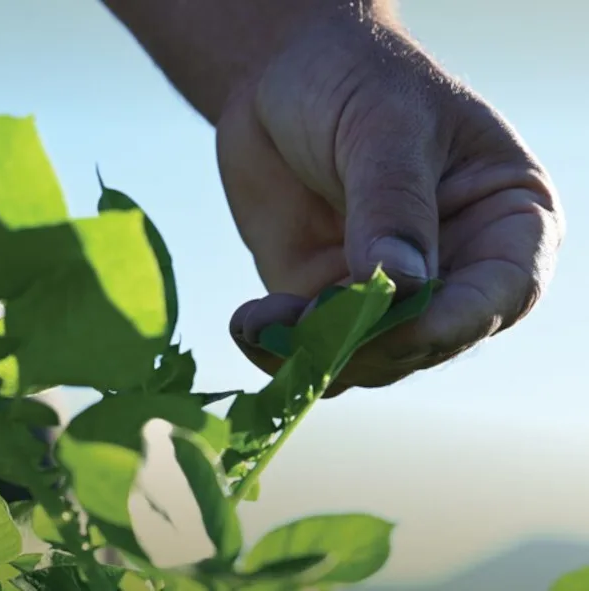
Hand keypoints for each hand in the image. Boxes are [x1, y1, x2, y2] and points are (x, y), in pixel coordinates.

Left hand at [216, 8, 563, 396]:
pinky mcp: (324, 299)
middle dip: (372, 342)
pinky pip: (310, 347)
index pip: (506, 288)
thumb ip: (393, 204)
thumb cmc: (356, 79)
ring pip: (368, 357)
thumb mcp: (385, 127)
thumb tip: (402, 285)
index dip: (461, 318)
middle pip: (430, 338)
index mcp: (503, 219)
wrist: (282, 78)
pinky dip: (280, 349)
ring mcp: (386, 291)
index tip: (410, 325)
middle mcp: (453, 267)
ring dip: (317, 351)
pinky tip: (248, 324)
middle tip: (312, 320)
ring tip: (263, 320)